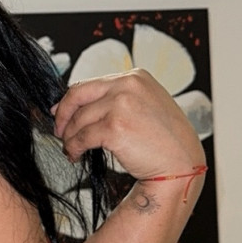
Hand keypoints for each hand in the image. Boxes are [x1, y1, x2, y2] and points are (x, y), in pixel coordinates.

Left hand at [50, 69, 204, 179]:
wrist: (183, 166)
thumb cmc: (166, 141)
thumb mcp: (147, 105)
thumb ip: (118, 99)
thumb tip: (81, 105)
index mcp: (136, 76)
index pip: (91, 84)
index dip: (72, 100)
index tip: (62, 112)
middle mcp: (128, 85)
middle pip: (78, 95)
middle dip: (63, 114)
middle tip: (58, 130)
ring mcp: (121, 105)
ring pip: (79, 119)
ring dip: (69, 136)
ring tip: (69, 147)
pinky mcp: (115, 127)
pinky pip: (82, 137)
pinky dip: (73, 147)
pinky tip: (75, 154)